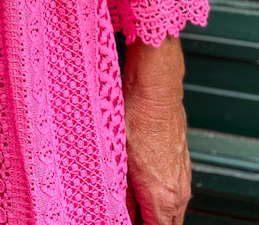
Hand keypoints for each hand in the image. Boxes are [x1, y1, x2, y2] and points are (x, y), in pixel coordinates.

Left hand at [123, 38, 191, 224]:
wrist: (156, 88)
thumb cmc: (136, 116)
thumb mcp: (119, 157)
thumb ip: (121, 191)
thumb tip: (118, 208)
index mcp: (161, 196)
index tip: (121, 218)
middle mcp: (177, 191)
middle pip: (165, 223)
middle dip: (146, 219)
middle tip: (124, 211)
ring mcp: (182, 176)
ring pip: (171, 208)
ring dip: (153, 207)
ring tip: (130, 198)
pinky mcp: (182, 161)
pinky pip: (174, 189)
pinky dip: (160, 192)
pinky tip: (142, 180)